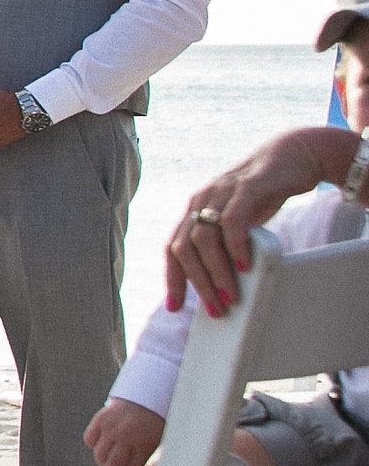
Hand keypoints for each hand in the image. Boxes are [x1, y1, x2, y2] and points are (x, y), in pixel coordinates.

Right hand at [86, 399, 165, 465]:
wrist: (148, 398)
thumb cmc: (154, 426)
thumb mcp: (155, 445)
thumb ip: (140, 463)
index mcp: (144, 445)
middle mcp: (126, 437)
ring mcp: (112, 428)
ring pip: (99, 455)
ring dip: (103, 460)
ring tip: (110, 456)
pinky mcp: (100, 419)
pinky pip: (90, 440)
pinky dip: (94, 444)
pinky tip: (103, 442)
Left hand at [164, 126, 354, 312]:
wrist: (293, 155)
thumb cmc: (265, 194)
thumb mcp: (240, 221)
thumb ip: (228, 244)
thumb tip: (224, 283)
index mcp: (194, 210)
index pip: (172, 249)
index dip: (172, 279)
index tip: (174, 307)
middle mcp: (201, 200)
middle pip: (184, 248)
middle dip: (197, 283)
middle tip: (214, 309)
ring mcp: (221, 192)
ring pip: (204, 239)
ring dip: (216, 273)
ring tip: (230, 296)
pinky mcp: (246, 187)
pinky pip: (232, 221)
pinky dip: (235, 246)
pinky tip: (244, 266)